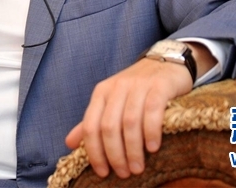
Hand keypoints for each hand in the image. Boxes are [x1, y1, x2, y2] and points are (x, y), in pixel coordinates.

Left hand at [64, 57, 192, 178]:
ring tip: (137, 167)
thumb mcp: (111, 102)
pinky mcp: (159, 86)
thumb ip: (92, 122)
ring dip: (133, 149)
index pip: (90, 126)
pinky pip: (153, 110)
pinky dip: (151, 131)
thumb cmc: (136, 88)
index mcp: (101, 93)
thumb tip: (69, 143)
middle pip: (109, 126)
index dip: (94, 152)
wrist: (165, 63)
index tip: (102, 172)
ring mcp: (138, 86)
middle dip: (115, 154)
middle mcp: (117, 87)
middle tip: (124, 173)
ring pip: (130, 121)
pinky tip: (153, 148)